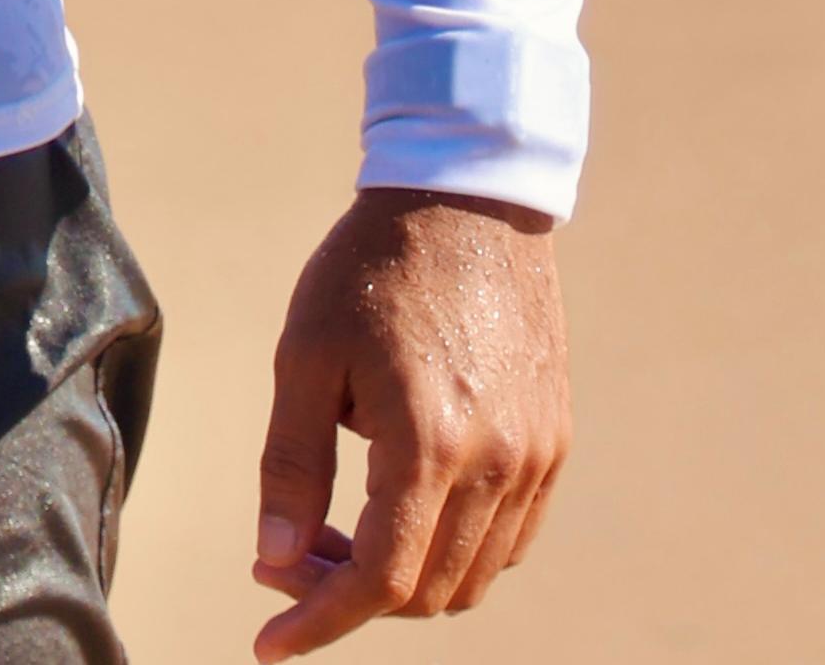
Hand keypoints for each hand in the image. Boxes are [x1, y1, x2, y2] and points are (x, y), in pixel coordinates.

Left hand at [251, 187, 568, 653]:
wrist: (466, 204)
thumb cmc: (370, 270)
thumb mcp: (305, 355)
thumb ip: (291, 464)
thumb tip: (275, 558)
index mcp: (429, 443)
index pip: (380, 579)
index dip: (321, 621)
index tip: (269, 644)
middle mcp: (498, 466)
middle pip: (427, 590)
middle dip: (350, 596)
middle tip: (289, 557)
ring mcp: (538, 460)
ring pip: (472, 576)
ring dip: (403, 579)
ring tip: (337, 534)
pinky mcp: (555, 446)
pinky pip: (509, 540)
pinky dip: (453, 552)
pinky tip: (402, 510)